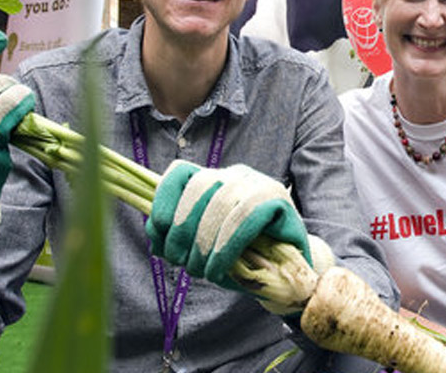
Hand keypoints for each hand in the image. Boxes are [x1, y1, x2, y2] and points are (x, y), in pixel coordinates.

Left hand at [145, 160, 310, 288]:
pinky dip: (227, 245)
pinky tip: (220, 269)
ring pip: (222, 201)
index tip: (158, 236)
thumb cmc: (244, 259)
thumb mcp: (205, 249)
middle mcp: (236, 175)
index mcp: (214, 180)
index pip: (181, 173)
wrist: (290, 272)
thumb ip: (180, 239)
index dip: (163, 201)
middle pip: (199, 187)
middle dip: (182, 229)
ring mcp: (260, 184)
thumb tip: (155, 240)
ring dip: (205, 242)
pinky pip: (248, 216)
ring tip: (203, 271)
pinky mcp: (280, 201)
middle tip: (181, 262)